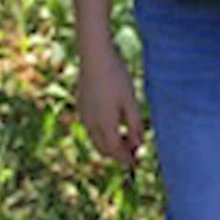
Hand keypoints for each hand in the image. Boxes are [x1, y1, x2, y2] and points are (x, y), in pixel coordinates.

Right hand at [76, 36, 145, 169]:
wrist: (95, 57)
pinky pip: (91, 129)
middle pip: (104, 149)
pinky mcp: (81, 107)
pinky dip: (103, 134)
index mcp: (104, 125)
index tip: (137, 161)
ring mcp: (84, 115)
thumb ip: (135, 125)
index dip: (126, 159)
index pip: (115, 151)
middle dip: (118, 154)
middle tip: (133, 152)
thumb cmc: (116, 77)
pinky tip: (114, 123)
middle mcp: (91, 124)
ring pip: (96, 140)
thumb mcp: (131, 102)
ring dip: (110, 144)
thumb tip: (138, 145)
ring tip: (126, 137)